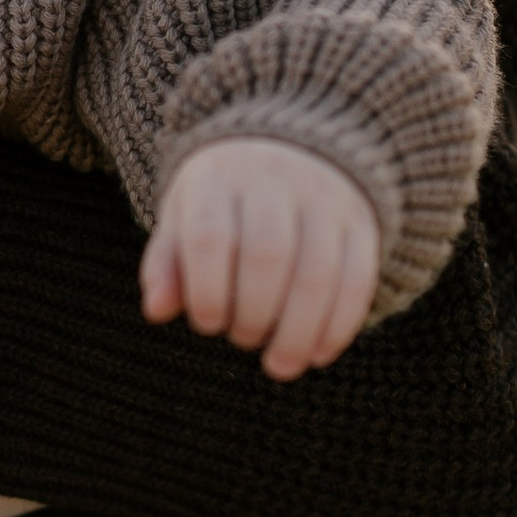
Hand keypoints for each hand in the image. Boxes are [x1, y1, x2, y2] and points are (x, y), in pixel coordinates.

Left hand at [141, 137, 380, 380]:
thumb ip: (167, 263)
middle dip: (254, 314)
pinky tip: (319, 355)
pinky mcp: (360, 225)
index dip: (207, 290)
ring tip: (280, 366)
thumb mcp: (185, 218)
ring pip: (319, 272)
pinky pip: (358, 279)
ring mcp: (324, 201)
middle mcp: (275, 182)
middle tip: (242, 339)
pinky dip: (339, 325)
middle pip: (268, 255)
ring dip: (298, 331)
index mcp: (219, 179)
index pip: (210, 235)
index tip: (207, 323)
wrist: (293, 149)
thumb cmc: (223, 202)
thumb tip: (156, 310)